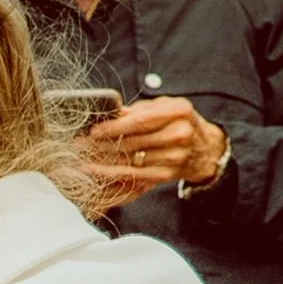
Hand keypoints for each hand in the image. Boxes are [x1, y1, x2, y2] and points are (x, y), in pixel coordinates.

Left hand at [89, 94, 228, 196]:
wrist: (203, 149)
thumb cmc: (178, 122)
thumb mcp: (165, 107)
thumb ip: (138, 110)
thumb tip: (109, 113)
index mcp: (179, 112)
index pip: (141, 121)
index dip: (115, 127)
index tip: (93, 131)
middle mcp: (179, 135)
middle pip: (133, 141)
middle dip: (103, 144)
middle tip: (78, 145)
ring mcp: (174, 157)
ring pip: (130, 160)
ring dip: (102, 160)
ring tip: (81, 157)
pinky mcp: (166, 175)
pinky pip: (133, 176)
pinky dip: (111, 174)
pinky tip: (94, 170)